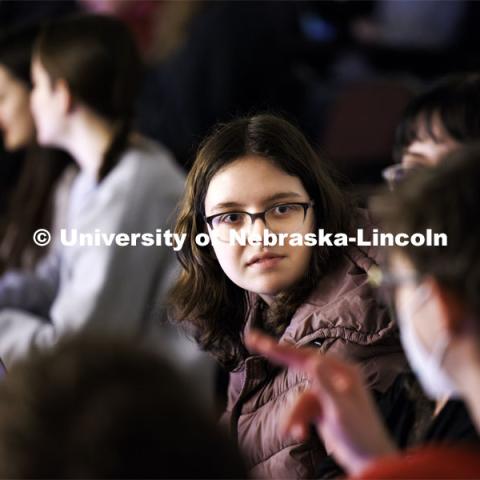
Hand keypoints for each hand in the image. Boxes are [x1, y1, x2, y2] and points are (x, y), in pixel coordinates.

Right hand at [245, 330, 397, 475]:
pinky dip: (298, 422)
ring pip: (299, 397)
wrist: (371, 462)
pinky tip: (300, 435)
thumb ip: (326, 386)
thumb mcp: (342, 411)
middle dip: (277, 356)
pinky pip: (302, 409)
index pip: (307, 356)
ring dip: (293, 416)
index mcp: (343, 372)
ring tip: (293, 434)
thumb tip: (312, 361)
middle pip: (299, 363)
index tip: (262, 342)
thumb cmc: (362, 436)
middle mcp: (335, 377)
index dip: (282, 348)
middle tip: (252, 339)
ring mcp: (328, 391)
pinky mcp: (322, 406)